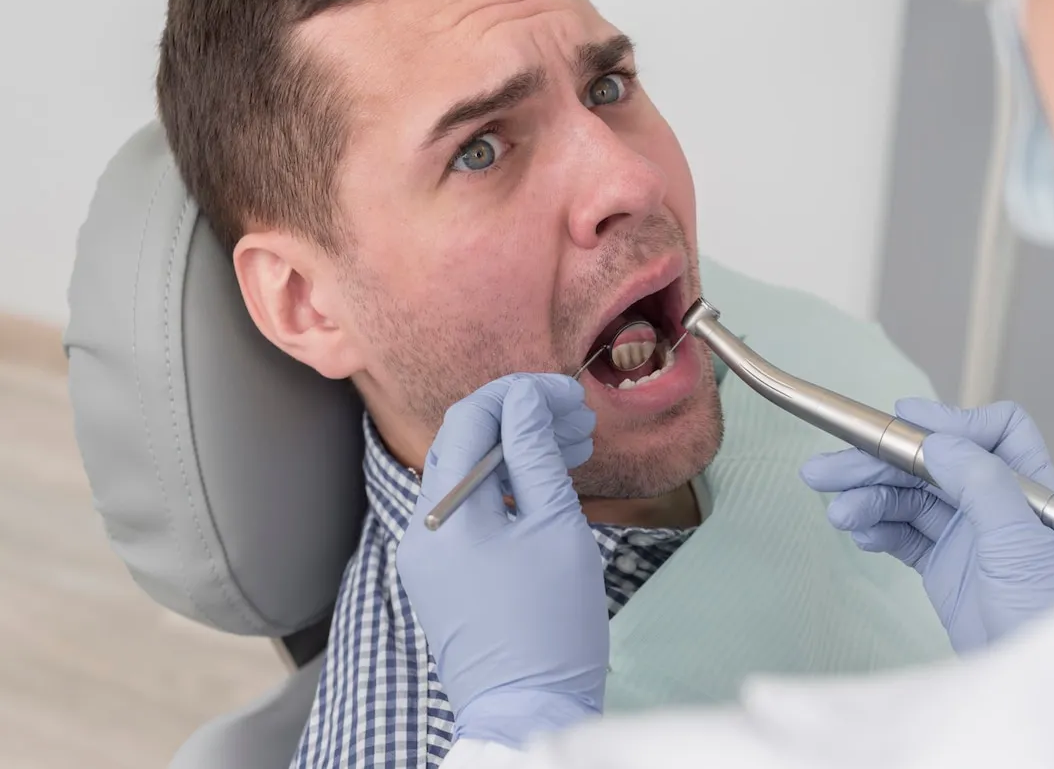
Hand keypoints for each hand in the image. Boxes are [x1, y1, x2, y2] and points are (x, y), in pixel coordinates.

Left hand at [397, 373, 606, 747]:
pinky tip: (548, 484)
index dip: (520, 394)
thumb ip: (536, 453)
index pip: (470, 418)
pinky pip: (469, 511)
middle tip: (579, 419)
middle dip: (522, 419)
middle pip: (464, 444)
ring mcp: (428, 555)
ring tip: (574, 445)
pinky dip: (507, 488)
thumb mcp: (556, 527)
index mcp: (444, 513)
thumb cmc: (550, 627)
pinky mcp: (442, 576)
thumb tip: (527, 401)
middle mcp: (423, 529)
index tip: (567, 394)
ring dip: (517, 451)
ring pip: (469, 475)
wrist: (528, 710)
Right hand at [800, 399, 1053, 652]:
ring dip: (870, 498)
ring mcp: (970, 539)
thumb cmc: (1051, 618)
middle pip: (935, 464)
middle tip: (828, 469)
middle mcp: (999, 507)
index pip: (996, 432)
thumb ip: (982, 485)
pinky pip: (904, 535)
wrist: (1037, 686)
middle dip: (882, 462)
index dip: (950, 422)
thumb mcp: (1020, 545)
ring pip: (911, 499)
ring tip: (838, 513)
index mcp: (1030, 490)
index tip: (903, 423)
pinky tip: (858, 532)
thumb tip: (941, 440)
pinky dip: (878, 528)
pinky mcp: (946, 571)